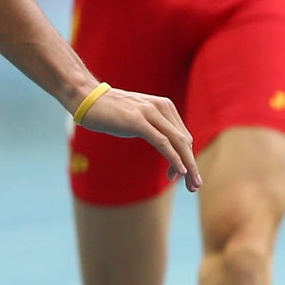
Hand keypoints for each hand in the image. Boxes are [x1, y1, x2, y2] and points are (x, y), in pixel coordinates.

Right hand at [74, 86, 202, 190]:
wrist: (88, 98)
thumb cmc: (111, 112)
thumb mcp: (138, 118)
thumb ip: (153, 128)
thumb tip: (165, 145)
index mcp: (165, 107)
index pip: (183, 136)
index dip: (187, 158)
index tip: (185, 176)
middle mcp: (162, 108)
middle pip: (184, 141)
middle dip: (192, 165)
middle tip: (196, 186)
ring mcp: (151, 113)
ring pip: (178, 143)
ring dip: (188, 165)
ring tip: (191, 183)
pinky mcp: (139, 121)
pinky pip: (162, 143)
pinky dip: (174, 158)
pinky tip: (180, 171)